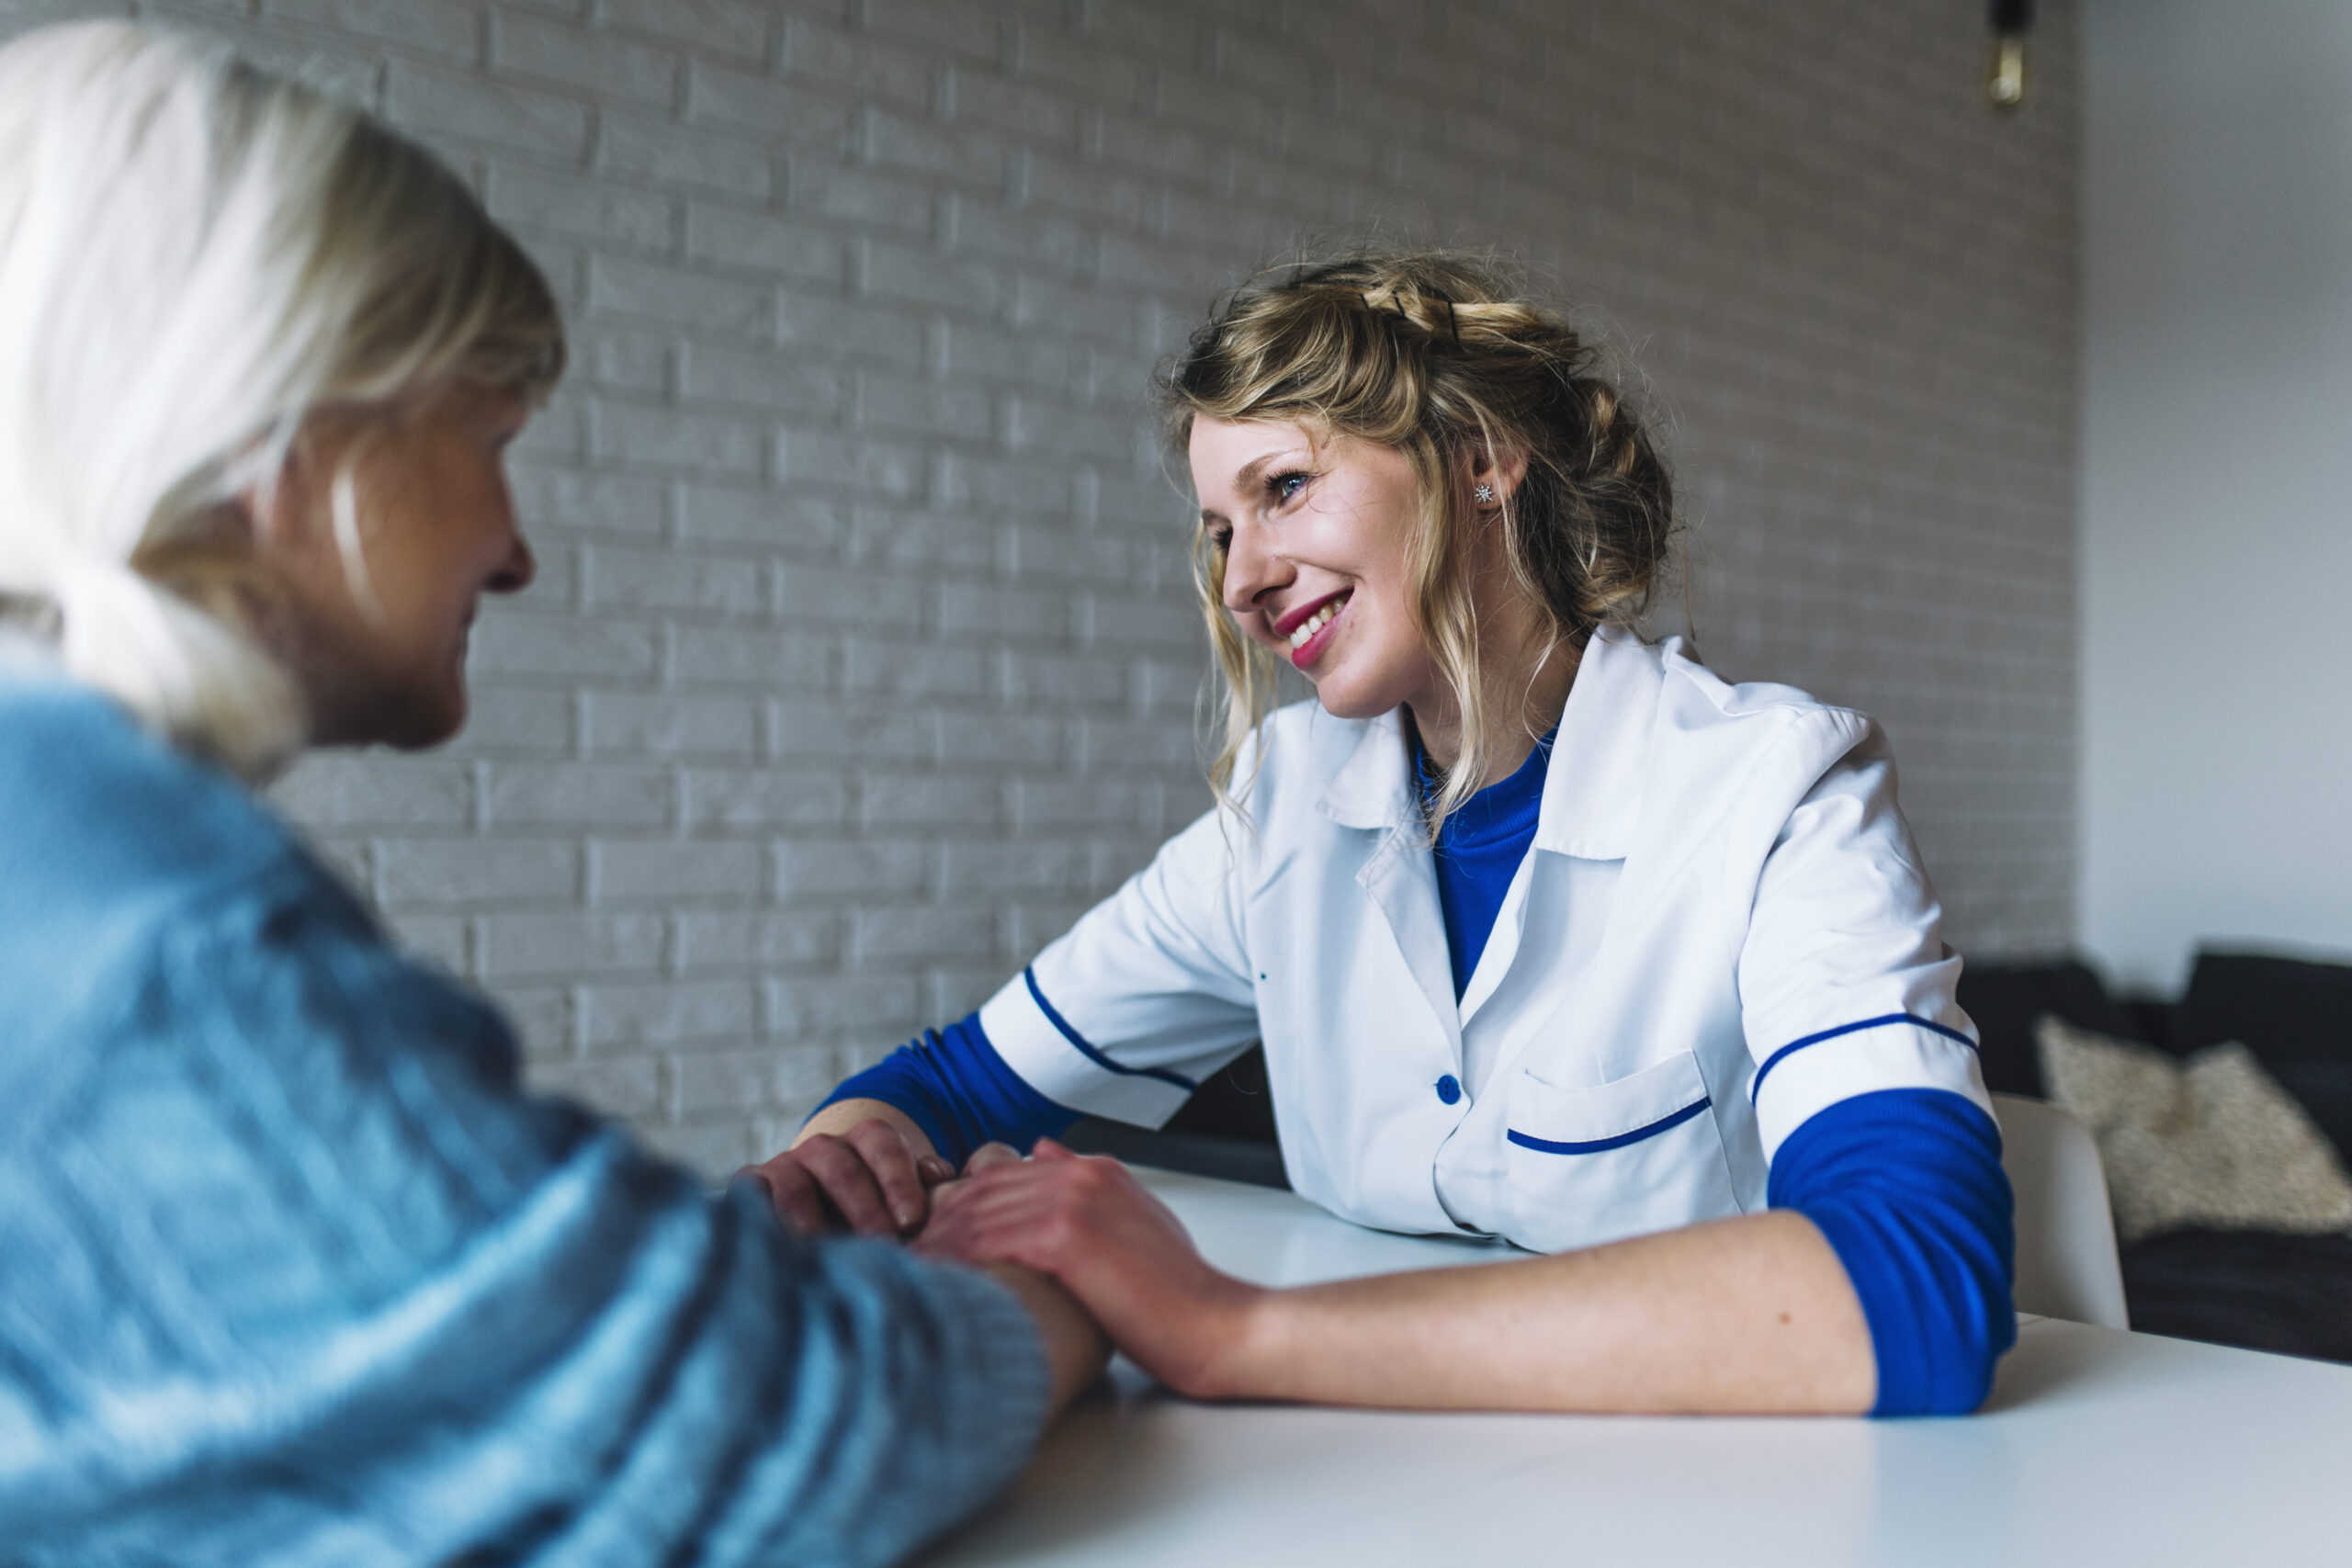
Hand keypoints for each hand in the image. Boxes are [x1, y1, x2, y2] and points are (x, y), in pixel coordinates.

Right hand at [738, 1114, 954, 1237]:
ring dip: (813, 1221)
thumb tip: (938, 1176)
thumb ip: (926, 1184)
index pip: (881, 1142)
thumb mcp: (902, 1197)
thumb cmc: (875, 1212)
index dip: (898, 1178)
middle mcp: (822, 1148)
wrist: (816, 1219)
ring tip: (829, 1253)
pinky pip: (751, 1197)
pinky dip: (764, 1219)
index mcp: (864, 1142)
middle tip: (882, 1244)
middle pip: (842, 1166)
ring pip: (795, 1186)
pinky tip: (784, 1251)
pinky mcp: (751, 1188)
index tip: (912, 1220)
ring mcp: (784, 1167)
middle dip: (864, 1206)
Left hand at [914, 1139, 1265, 1397]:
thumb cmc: (1177, 1295)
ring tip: (902, 1272)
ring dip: (933, 1241)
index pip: (1001, 1174)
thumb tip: (1039, 1151)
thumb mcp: (1136, 1226)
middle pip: (980, 1188)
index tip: (928, 1241)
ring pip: (978, 1210)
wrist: (1215, 1325)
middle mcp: (1081, 1174)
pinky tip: (932, 1279)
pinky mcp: (1069, 1234)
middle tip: (899, 1258)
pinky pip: (989, 1237)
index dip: (957, 1207)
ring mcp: (1075, 1199)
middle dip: (934, 1223)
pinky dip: (954, 1257)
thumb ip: (1089, 1190)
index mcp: (1095, 1172)